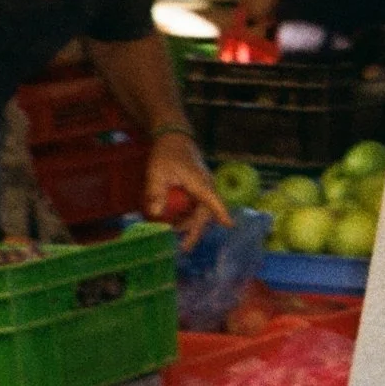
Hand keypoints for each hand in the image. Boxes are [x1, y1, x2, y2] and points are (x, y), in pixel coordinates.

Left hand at [145, 130, 227, 244]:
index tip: (229, 225)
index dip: (221, 213)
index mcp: (199, 182)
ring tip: (172, 232)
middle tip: (183, 247)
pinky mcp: (198, 190)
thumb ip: (155, 192)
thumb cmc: (167, 153)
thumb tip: (155, 214)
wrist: (173, 138)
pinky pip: (195, 207)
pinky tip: (172, 220)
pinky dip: (185, 216)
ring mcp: (203, 189)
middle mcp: (205, 187)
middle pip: (205, 214)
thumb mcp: (157, 172)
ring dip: (187, 223)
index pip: (212, 199)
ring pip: (200, 212)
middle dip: (194, 231)